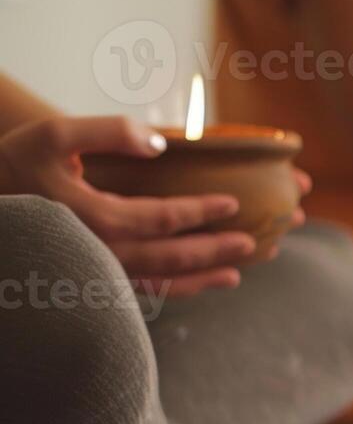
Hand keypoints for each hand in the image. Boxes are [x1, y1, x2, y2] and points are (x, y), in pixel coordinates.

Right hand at [0, 116, 295, 296]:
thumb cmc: (19, 161)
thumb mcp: (55, 134)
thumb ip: (108, 133)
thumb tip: (159, 145)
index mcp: (94, 218)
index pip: (161, 218)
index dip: (200, 212)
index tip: (233, 202)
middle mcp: (100, 252)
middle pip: (171, 257)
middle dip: (218, 250)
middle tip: (258, 242)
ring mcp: (98, 270)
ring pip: (162, 281)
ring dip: (206, 277)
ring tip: (241, 271)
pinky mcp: (95, 276)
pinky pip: (145, 290)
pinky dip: (180, 289)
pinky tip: (209, 281)